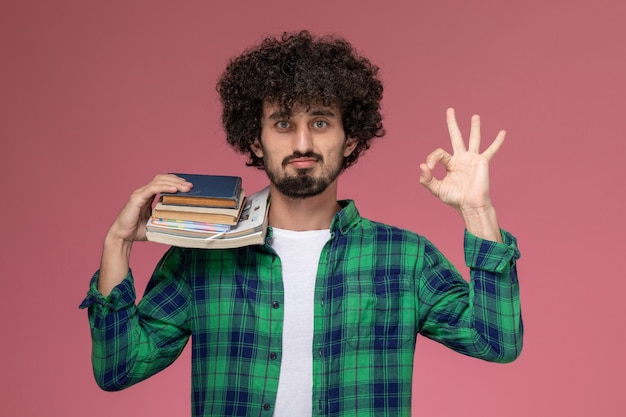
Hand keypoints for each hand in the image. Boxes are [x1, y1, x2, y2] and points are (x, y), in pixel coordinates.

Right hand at [98, 174, 191, 295]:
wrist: (122, 237)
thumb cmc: (138, 231)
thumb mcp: (157, 222)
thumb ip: (166, 218)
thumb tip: (183, 222)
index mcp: (148, 196)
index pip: (163, 182)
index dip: (176, 182)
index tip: (189, 187)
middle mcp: (144, 192)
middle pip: (163, 179)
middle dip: (178, 181)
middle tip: (191, 186)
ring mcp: (140, 194)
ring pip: (159, 181)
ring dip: (174, 183)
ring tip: (186, 188)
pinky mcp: (137, 198)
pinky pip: (152, 189)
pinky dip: (164, 187)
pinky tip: (174, 189)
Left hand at [419, 108, 504, 214]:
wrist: (470, 205)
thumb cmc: (454, 198)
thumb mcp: (436, 189)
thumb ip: (426, 179)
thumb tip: (422, 165)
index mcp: (449, 163)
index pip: (439, 153)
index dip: (431, 158)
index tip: (428, 167)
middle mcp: (461, 158)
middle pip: (456, 136)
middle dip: (452, 123)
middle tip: (450, 109)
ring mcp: (472, 159)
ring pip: (473, 139)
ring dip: (474, 127)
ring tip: (475, 116)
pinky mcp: (482, 162)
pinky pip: (491, 150)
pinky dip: (497, 142)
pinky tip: (502, 132)